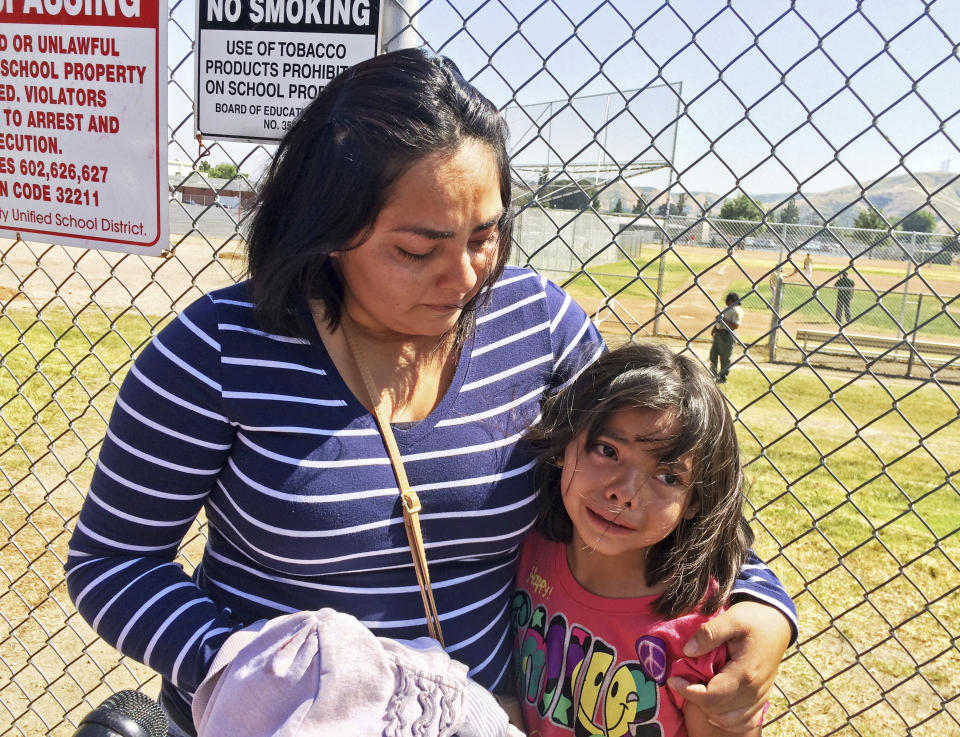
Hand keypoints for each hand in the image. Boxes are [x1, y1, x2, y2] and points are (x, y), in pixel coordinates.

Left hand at [668, 600, 789, 732]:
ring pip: (728, 721)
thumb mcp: (732, 618)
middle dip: (694, 698)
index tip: (673, 678)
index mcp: (744, 673)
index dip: (687, 691)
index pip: (710, 697)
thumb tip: (687, 651)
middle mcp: (753, 691)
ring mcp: (758, 697)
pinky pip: (744, 722)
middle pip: (716, 710)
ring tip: (697, 690)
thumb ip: (708, 633)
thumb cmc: (754, 618)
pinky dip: (727, 719)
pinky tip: (715, 707)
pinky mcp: (761, 698)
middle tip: (683, 679)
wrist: (777, 622)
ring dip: (708, 710)